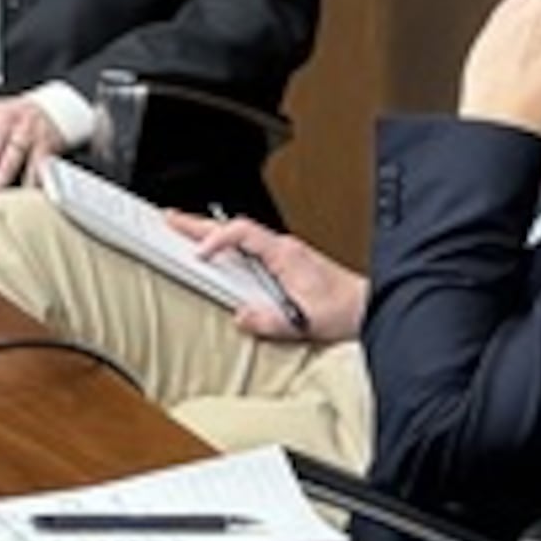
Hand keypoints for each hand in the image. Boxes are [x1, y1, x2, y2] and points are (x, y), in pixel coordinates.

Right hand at [179, 209, 364, 344]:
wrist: (371, 307)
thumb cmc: (346, 310)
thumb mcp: (306, 320)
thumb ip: (271, 321)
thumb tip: (240, 316)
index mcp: (285, 254)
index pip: (241, 232)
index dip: (215, 239)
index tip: (198, 253)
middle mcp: (284, 249)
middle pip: (233, 228)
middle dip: (198, 224)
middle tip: (169, 219)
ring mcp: (285, 254)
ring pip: (240, 235)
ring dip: (210, 232)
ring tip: (183, 231)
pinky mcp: (286, 263)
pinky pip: (248, 246)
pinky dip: (226, 243)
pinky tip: (217, 252)